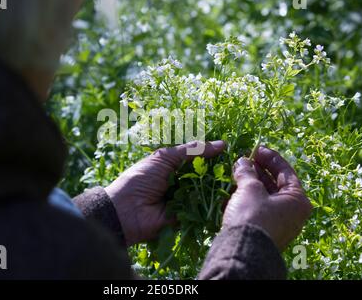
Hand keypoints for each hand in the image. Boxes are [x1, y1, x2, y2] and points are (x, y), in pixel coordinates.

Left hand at [105, 140, 224, 245]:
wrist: (125, 210)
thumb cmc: (141, 178)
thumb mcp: (165, 158)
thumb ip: (192, 150)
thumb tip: (221, 145)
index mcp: (173, 166)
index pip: (198, 159)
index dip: (212, 156)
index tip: (231, 151)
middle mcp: (180, 182)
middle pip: (204, 176)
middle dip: (217, 172)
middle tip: (235, 167)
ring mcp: (183, 200)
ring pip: (206, 192)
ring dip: (216, 188)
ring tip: (234, 181)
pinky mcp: (186, 217)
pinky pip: (202, 210)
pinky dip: (212, 206)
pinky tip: (227, 198)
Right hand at [223, 146, 311, 250]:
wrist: (243, 251)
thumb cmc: (253, 215)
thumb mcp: (250, 189)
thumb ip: (247, 172)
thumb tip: (242, 162)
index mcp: (298, 199)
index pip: (286, 171)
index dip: (270, 157)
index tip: (255, 149)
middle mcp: (293, 212)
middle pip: (276, 183)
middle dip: (258, 171)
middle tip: (244, 161)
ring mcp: (280, 223)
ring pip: (265, 196)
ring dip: (251, 184)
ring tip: (237, 173)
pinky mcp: (266, 230)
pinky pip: (258, 208)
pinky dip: (248, 198)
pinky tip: (234, 191)